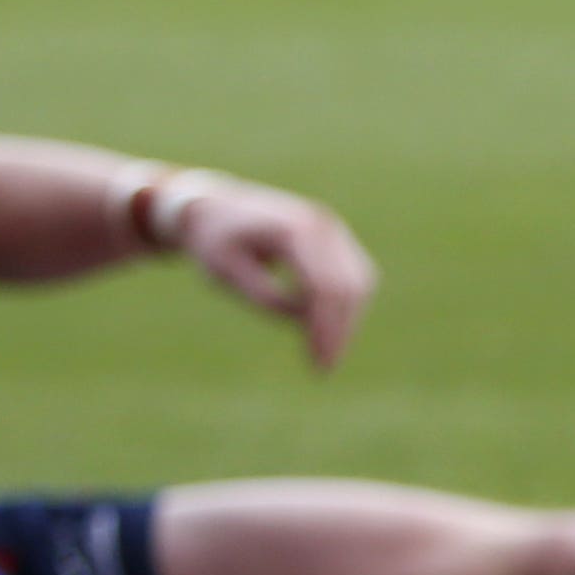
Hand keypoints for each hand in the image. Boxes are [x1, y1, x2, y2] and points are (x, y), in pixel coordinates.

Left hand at [172, 179, 376, 369]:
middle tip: (323, 367)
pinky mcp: (338, 242)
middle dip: (340, 331)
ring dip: (346, 322)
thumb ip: (265, 295)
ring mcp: (335, 231)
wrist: (215, 207)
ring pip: (359, 285)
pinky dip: (345, 308)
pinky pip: (356, 279)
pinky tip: (323, 330)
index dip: (326, 328)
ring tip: (322, 353)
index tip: (317, 364)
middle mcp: (323, 225)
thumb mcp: (225, 272)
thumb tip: (304, 318)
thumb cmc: (214, 240)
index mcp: (295, 228)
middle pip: (349, 287)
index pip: (326, 285)